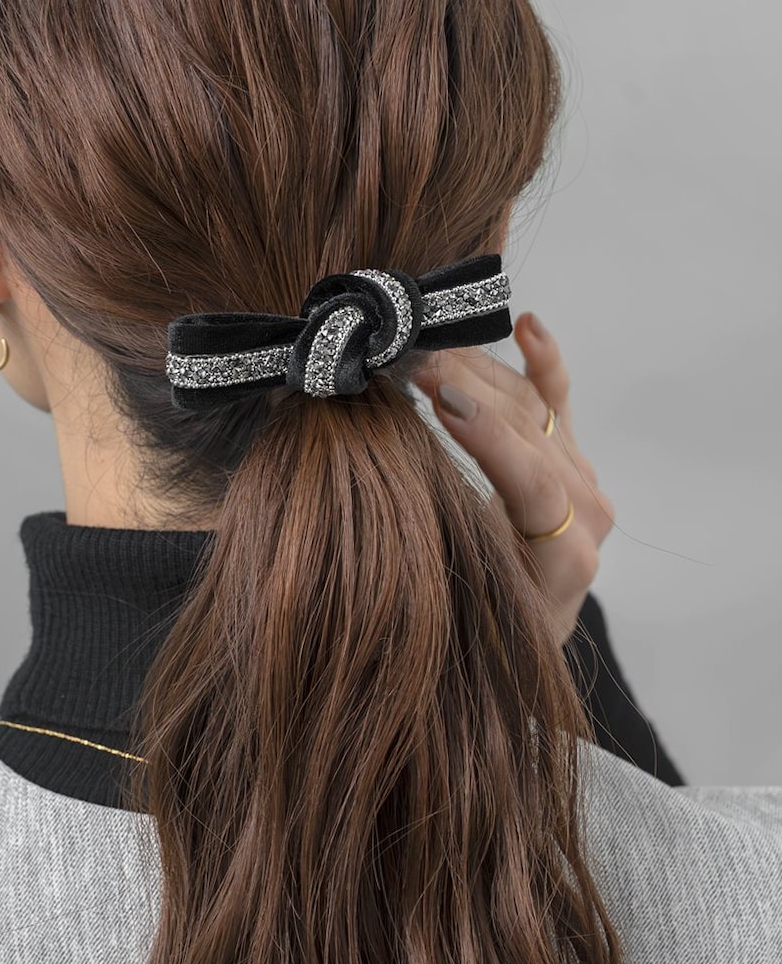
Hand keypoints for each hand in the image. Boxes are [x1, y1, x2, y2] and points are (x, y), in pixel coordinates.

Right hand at [411, 312, 614, 646]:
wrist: (521, 638)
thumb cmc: (482, 635)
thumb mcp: (461, 613)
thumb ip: (439, 559)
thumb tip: (379, 500)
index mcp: (563, 564)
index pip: (535, 485)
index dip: (491, 439)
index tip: (441, 398)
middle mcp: (584, 520)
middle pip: (531, 436)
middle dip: (470, 392)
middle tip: (409, 361)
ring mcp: (581, 484)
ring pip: (533, 411)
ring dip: (480, 374)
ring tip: (426, 349)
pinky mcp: (571, 463)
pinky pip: (559, 403)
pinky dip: (544, 362)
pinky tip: (526, 326)